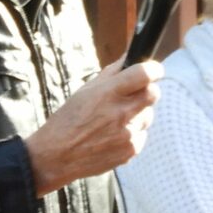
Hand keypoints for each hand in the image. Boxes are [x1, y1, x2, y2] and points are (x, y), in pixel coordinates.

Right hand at [24, 61, 160, 195]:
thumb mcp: (86, 90)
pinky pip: (142, 135)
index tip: (154, 70)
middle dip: (147, 90)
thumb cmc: (69, 119)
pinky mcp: (131, 150)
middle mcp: (120, 112)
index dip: (154, 69)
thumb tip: (130, 57)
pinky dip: (132, 133)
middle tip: (135, 94)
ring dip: (138, 114)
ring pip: (148, 115)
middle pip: (153, 94)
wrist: (57, 155)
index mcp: (108, 93)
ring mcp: (128, 133)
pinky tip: (113, 136)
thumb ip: (112, 73)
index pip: (144, 74)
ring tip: (115, 120)